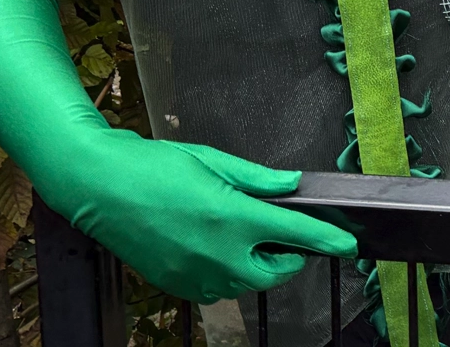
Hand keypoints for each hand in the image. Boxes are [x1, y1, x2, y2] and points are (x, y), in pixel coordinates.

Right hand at [52, 132, 357, 303]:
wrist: (101, 187)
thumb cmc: (155, 167)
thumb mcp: (215, 161)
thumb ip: (259, 179)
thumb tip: (292, 186)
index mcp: (232, 218)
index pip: (295, 236)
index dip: (327, 241)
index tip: (347, 246)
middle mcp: (217, 254)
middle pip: (274, 274)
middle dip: (289, 259)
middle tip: (285, 236)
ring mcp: (194, 274)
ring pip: (244, 285)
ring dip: (257, 267)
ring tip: (247, 236)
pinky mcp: (175, 284)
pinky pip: (216, 288)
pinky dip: (227, 273)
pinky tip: (216, 246)